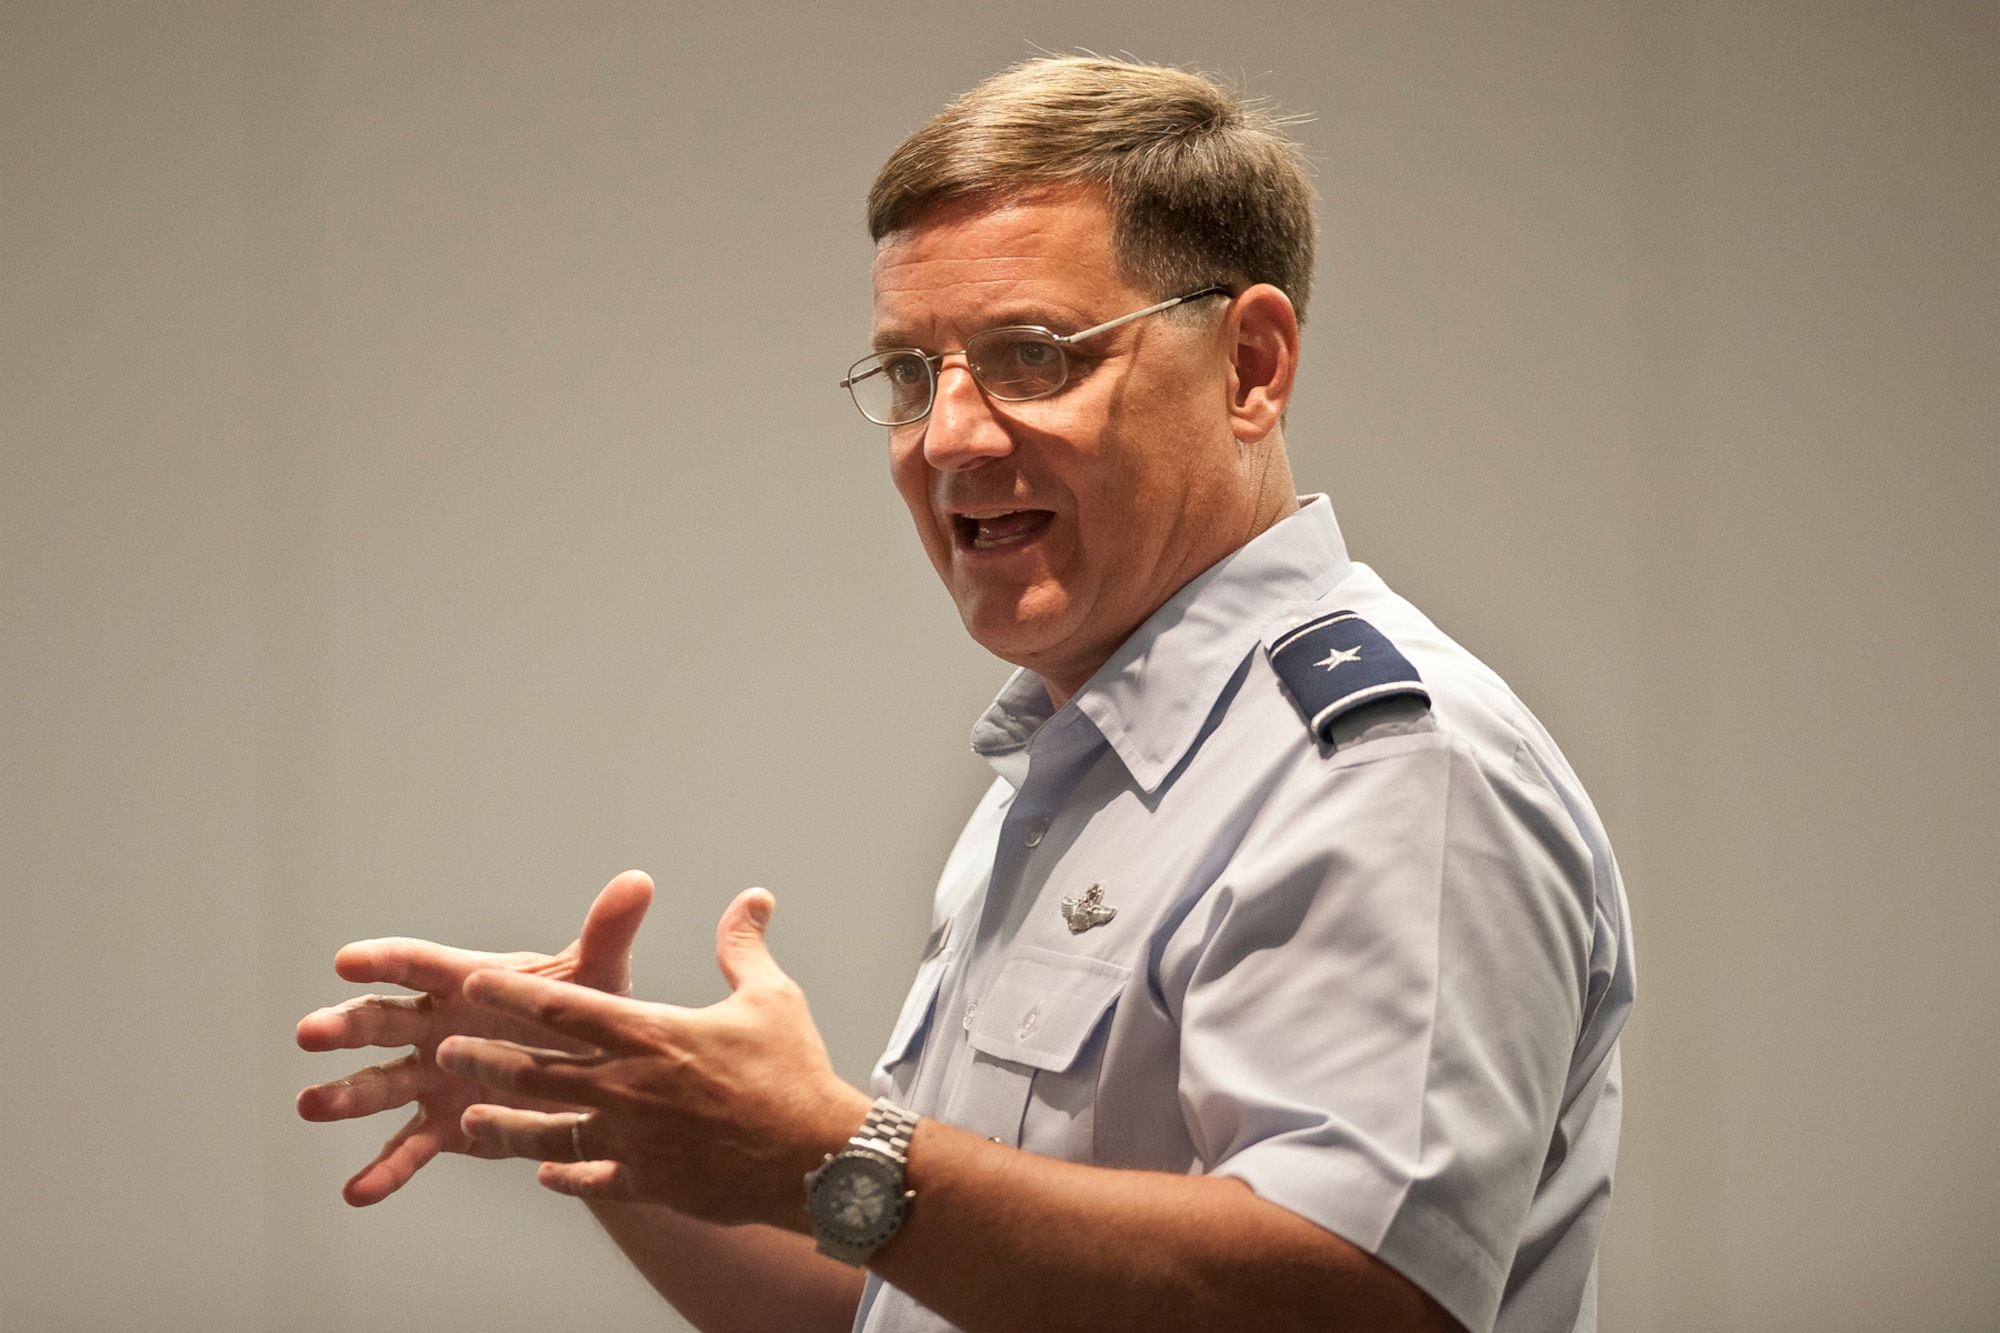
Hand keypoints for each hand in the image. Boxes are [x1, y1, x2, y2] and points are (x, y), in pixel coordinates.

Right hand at [295, 870, 653, 1205]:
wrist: (597, 1080)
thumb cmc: (586, 1012)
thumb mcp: (599, 975)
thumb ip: (607, 932)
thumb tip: (638, 882)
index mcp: (468, 982)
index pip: (420, 965)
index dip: (384, 961)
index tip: (346, 960)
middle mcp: (438, 1027)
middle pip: (384, 1021)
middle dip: (346, 1027)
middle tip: (310, 1033)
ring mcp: (434, 1078)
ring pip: (382, 1084)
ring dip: (346, 1095)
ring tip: (309, 1105)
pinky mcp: (443, 1124)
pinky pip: (409, 1147)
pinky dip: (385, 1171)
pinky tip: (357, 1193)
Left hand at [439, 887, 871, 1229]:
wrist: (819, 1162)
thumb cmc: (795, 1074)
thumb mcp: (772, 997)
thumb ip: (744, 947)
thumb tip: (751, 899)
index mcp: (651, 1034)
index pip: (563, 1007)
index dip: (513, 993)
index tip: (474, 982)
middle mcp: (629, 1088)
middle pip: (536, 1072)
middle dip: (486, 1060)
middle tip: (448, 1053)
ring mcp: (634, 1141)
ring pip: (547, 1133)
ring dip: (504, 1126)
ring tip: (469, 1121)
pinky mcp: (649, 1183)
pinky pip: (592, 1179)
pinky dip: (565, 1176)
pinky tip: (543, 1174)